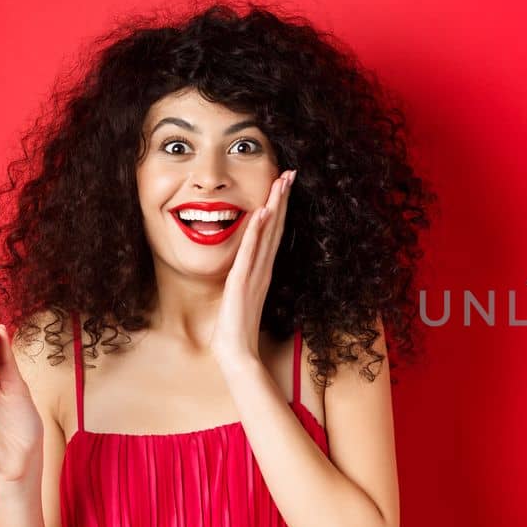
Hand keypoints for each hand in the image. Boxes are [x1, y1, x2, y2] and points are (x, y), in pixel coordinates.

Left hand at [212, 169, 294, 367]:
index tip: (284, 187)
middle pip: (276, 227)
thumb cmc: (235, 331)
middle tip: (290, 173)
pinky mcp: (243, 280)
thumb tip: (241, 272)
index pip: (273, 234)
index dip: (280, 209)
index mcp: (261, 271)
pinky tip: (263, 212)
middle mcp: (263, 268)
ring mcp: (255, 273)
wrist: (236, 353)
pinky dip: (258, 230)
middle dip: (283, 199)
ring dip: (276, 206)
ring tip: (282, 182)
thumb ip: (243, 282)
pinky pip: (251, 250)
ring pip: (268, 233)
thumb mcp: (239, 299)